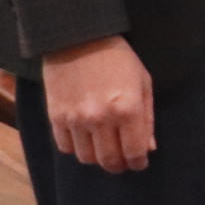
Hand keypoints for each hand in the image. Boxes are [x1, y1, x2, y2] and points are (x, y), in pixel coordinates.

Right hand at [40, 34, 154, 172]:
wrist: (78, 38)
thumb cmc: (118, 59)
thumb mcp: (143, 83)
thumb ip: (147, 118)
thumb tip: (148, 149)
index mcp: (128, 109)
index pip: (134, 152)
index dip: (138, 162)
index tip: (139, 162)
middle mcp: (101, 118)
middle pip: (109, 160)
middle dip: (119, 165)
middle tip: (123, 162)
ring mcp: (76, 119)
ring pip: (86, 158)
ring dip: (97, 158)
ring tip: (104, 149)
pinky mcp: (56, 116)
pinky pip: (65, 147)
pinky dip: (77, 148)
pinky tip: (85, 139)